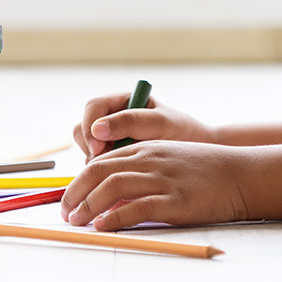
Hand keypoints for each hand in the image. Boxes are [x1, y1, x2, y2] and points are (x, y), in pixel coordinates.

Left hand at [61, 140, 249, 230]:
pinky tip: (103, 227)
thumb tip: (111, 195)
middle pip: (99, 171)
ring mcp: (162, 179)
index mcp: (147, 148)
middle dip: (75, 193)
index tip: (69, 200)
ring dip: (88, 205)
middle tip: (66, 213)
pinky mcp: (175, 200)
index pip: (101, 161)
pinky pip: (135, 208)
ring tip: (78, 222)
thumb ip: (142, 169)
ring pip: (112, 186)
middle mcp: (150, 159)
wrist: (240, 174)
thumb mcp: (169, 159)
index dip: (79, 182)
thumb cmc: (205, 171)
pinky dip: (113, 218)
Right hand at [72, 90, 216, 160]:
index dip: (90, 126)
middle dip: (89, 147)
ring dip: (95, 162)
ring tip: (118, 171)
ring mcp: (112, 140)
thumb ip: (131, 122)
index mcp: (124, 102)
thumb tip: (97, 128)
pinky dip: (102, 174)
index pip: (94, 107)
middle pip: (83, 128)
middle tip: (104, 163)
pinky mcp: (114, 160)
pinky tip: (120, 180)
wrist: (198, 155)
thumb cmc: (183, 132)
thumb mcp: (161, 123)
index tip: (98, 147)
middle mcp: (113, 119)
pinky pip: (97, 167)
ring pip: (87, 150)